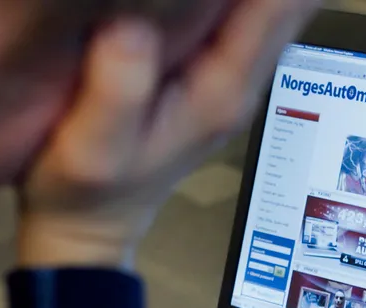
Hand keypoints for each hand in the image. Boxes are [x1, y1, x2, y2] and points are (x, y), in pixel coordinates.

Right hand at [17, 0, 318, 268]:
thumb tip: (135, 23)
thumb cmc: (87, 193)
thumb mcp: (92, 152)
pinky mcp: (212, 69)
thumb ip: (117, 90)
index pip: (278, 4)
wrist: (90, 227)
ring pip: (276, 2)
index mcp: (221, 91)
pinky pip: (249, 10)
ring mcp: (231, 73)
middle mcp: (240, 79)